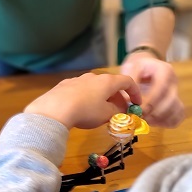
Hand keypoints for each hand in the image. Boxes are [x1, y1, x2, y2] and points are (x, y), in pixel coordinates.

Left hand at [24, 73, 141, 129]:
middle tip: (121, 111)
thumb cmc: (86, 111)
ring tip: (102, 111)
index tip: (136, 103)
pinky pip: (83, 89)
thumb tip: (121, 110)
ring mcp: (80, 79)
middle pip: (111, 84)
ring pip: (96, 86)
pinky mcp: (67, 84)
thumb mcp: (106, 114)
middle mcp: (94, 76)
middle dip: (118, 97)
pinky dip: (89, 97)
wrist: (55, 108)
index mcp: (107, 81)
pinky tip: (83, 109)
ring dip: (103, 97)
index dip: (135, 92)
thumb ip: (117, 111)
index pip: (127, 81)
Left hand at [120, 52, 184, 127]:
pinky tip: (154, 122)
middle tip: (142, 117)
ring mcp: (177, 93)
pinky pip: (178, 116)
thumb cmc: (138, 67)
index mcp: (165, 70)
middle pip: (172, 100)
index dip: (152, 100)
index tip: (140, 109)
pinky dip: (168, 122)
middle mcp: (174, 81)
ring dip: (162, 119)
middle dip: (156, 112)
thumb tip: (130, 100)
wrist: (146, 67)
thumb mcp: (132, 67)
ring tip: (146, 120)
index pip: (162, 87)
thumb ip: (131, 82)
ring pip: (177, 110)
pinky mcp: (177, 103)